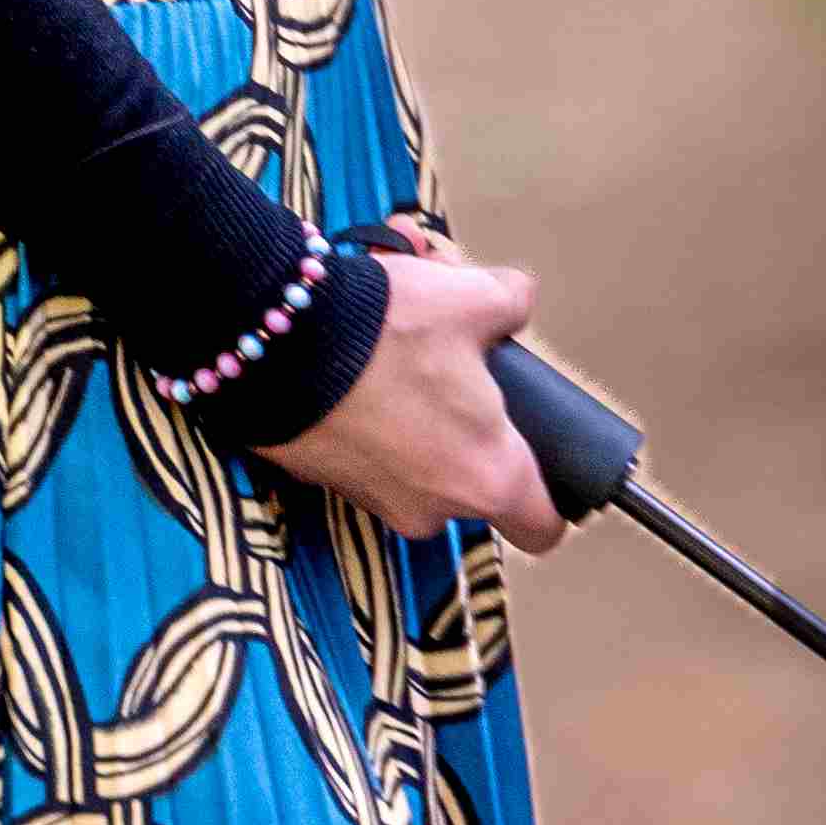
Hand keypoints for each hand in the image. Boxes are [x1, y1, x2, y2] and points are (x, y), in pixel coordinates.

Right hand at [256, 211, 564, 554]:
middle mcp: (435, 507)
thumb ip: (511, 301)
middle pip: (473, 476)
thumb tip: (517, 299)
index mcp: (489, 477)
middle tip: (453, 358)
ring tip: (396, 333)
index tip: (538, 459)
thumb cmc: (387, 331)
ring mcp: (376, 500)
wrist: (275, 342)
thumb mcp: (469, 297)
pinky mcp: (326, 480)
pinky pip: (366, 447)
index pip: (542, 527)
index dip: (550, 498)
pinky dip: (367, 407)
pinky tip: (357, 348)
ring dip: (413, 402)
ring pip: (416, 456)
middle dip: (467, 418)